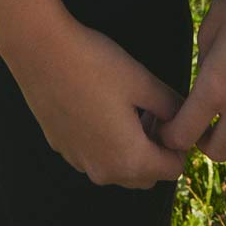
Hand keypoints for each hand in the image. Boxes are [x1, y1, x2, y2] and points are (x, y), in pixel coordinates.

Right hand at [3, 11, 189, 190]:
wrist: (41, 51)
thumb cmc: (95, 64)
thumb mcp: (142, 81)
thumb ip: (171, 105)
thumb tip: (185, 115)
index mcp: (130, 159)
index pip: (173, 169)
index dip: (179, 141)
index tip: (170, 112)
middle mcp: (104, 171)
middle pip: (147, 174)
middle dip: (156, 147)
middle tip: (151, 109)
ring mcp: (80, 162)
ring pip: (120, 168)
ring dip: (132, 147)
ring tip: (128, 105)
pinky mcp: (63, 148)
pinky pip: (95, 156)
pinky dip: (106, 142)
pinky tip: (100, 104)